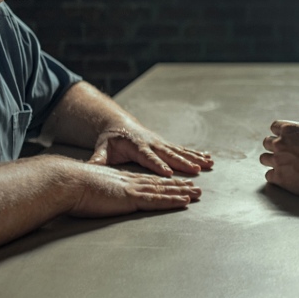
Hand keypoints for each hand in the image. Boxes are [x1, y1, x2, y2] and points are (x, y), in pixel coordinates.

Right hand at [69, 163, 200, 217]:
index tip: (175, 183)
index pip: (147, 181)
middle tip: (196, 187)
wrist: (67, 181)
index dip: (163, 182)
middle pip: (160, 184)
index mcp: (120, 180)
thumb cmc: (72, 187)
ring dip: (182, 192)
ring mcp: (131, 189)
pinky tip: (185, 201)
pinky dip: (172, 200)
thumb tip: (90, 198)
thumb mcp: (87, 189)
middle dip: (179, 186)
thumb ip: (94, 193)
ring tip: (198, 193)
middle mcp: (130, 182)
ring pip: (163, 190)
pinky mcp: (130, 197)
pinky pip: (157, 200)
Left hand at [89, 125, 213, 175]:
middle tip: (196, 170)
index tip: (168, 173)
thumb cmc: (110, 140)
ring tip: (208, 164)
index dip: (158, 165)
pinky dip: (196, 154)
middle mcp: (152, 144)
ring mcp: (161, 143)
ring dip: (194, 158)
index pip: (148, 158)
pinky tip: (208, 158)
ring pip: (180, 152)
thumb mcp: (101, 149)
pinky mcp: (166, 144)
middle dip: (183, 163)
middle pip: (169, 155)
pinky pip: (182, 150)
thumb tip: (90, 167)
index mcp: (137, 146)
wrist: (118, 125)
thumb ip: (98, 159)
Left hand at [259, 119, 298, 198]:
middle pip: (267, 142)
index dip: (280, 132)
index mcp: (288, 129)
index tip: (284, 137)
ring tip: (280, 164)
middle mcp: (280, 143)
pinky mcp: (279, 178)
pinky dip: (275, 176)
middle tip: (282, 151)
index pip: (274, 126)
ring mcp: (277, 161)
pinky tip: (283, 177)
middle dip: (273, 146)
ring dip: (271, 160)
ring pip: (264, 159)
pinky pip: (269, 175)